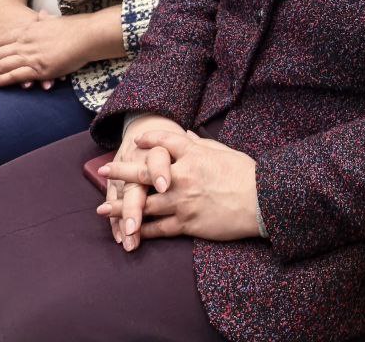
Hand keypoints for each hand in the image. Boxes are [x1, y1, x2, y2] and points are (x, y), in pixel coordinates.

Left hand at [0, 10, 91, 87]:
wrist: (88, 35)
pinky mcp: (39, 69)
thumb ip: (45, 19)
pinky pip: (14, 76)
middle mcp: (26, 43)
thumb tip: (41, 14)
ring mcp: (31, 56)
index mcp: (29, 30)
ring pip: (2, 65)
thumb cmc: (76, 27)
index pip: (3, 39)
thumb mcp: (55, 19)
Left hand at [98, 130, 260, 247]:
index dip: (149, 140)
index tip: (136, 141)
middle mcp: (183, 177)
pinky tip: (129, 230)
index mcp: (195, 155)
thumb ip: (201, 144)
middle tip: (103, 171)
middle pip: (145, 173)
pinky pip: (158, 228)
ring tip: (103, 207)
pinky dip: (142, 230)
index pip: (166, 141)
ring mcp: (182, 201)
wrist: (261, 203)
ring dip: (121, 207)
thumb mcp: (224, 153)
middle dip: (121, 172)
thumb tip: (186, 134)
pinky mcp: (187, 224)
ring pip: (144, 205)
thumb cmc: (247, 175)